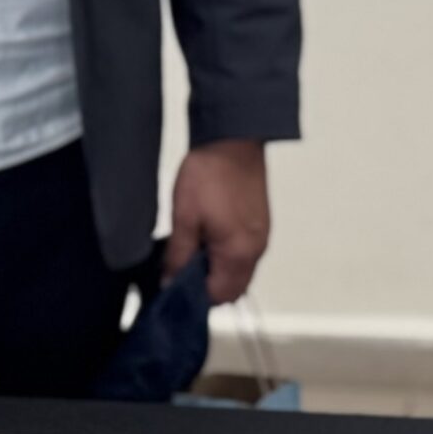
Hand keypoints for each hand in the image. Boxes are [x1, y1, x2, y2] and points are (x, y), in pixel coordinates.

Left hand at [166, 140, 269, 304]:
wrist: (234, 137)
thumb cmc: (209, 173)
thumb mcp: (183, 217)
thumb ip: (178, 255)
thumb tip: (171, 283)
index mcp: (238, 253)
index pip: (217, 296)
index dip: (193, 293)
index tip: (175, 278)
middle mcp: (256, 250)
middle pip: (232, 289)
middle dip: (207, 284)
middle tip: (182, 264)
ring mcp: (261, 237)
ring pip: (239, 272)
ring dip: (217, 269)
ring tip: (194, 246)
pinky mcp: (261, 224)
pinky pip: (245, 254)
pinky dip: (228, 255)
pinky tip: (209, 235)